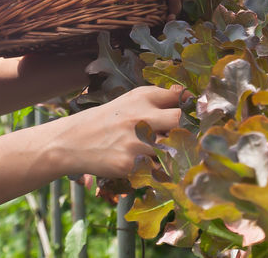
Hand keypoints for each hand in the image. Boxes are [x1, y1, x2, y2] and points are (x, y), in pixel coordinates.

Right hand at [56, 85, 190, 179]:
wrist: (73, 142)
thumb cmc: (107, 120)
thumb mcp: (130, 100)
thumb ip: (158, 97)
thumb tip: (188, 96)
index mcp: (142, 97)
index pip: (179, 97)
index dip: (189, 107)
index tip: (194, 116)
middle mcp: (141, 116)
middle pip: (180, 121)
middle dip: (185, 130)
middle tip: (183, 138)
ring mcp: (136, 142)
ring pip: (172, 149)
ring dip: (172, 154)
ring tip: (163, 155)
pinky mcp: (131, 165)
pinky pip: (158, 170)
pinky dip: (158, 171)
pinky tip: (149, 167)